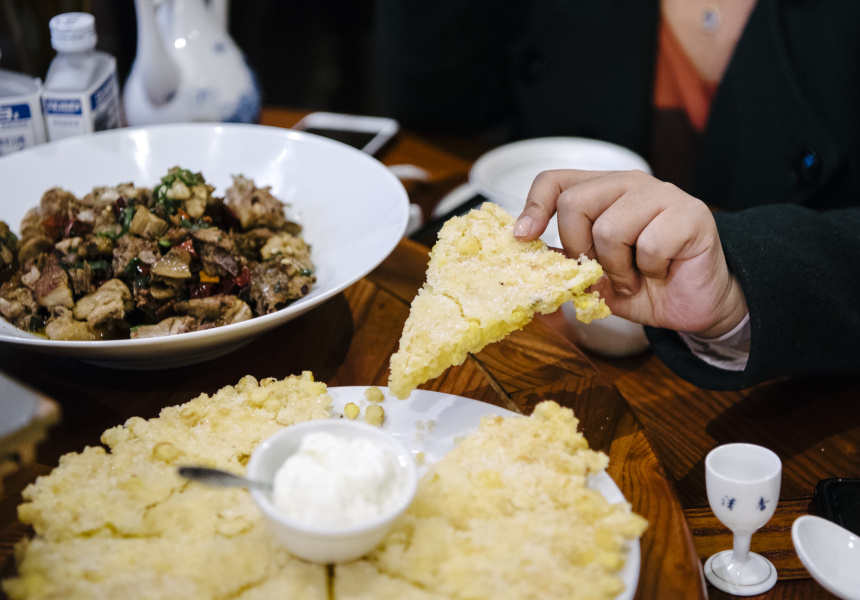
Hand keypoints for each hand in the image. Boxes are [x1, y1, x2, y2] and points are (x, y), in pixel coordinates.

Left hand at [514, 169, 746, 337]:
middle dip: (579, 249)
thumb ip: (567, 267)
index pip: (554, 181)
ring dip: (617, 267)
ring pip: (609, 227)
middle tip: (601, 270)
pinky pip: (650, 244)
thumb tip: (529, 265)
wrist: (697, 305)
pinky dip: (650, 270)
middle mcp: (629, 184)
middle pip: (574, 203)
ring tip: (634, 277)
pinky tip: (662, 271)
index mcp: (601, 192)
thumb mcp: (596, 280)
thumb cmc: (646, 285)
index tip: (525, 237)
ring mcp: (662, 194)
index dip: (534, 207)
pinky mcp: (692, 213)